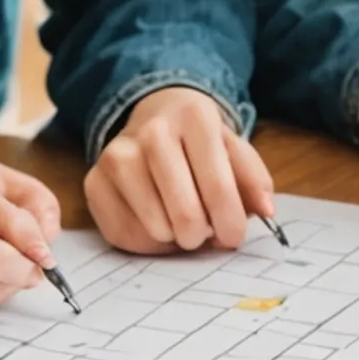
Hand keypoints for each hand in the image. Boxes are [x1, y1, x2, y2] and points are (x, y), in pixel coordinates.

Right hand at [86, 86, 276, 253]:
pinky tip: (156, 222)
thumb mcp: (234, 150)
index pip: (219, 187)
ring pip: (156, 229)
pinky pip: (125, 236)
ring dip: (176, 238)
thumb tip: (265, 210)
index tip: (233, 237)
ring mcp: (116, 155)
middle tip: (206, 231)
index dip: (231, 223)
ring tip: (180, 220)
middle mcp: (151, 132)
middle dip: (203, 236)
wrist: (154, 116)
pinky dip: (148, 243)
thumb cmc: (200, 143)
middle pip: (186, 215)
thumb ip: (254, 180)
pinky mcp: (93, 180)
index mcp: (194, 118)